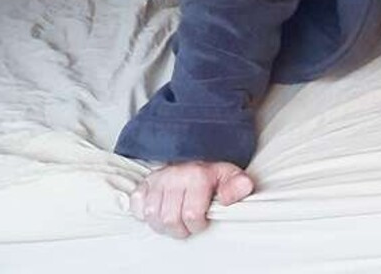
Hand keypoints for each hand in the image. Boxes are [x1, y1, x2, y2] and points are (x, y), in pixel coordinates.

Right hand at [130, 161, 254, 237]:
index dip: (197, 224)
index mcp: (197, 175)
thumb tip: (244, 187)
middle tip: (187, 221)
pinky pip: (137, 206)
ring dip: (163, 223)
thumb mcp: (230, 175)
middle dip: (181, 227)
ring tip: (174, 217)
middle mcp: (175, 176)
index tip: (202, 219)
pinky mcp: (144, 184)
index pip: (191, 215)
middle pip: (170, 219)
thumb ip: (238, 184)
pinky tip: (159, 210)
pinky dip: (145, 213)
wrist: (193, 153)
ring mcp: (157, 180)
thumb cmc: (209, 170)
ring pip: (152, 216)